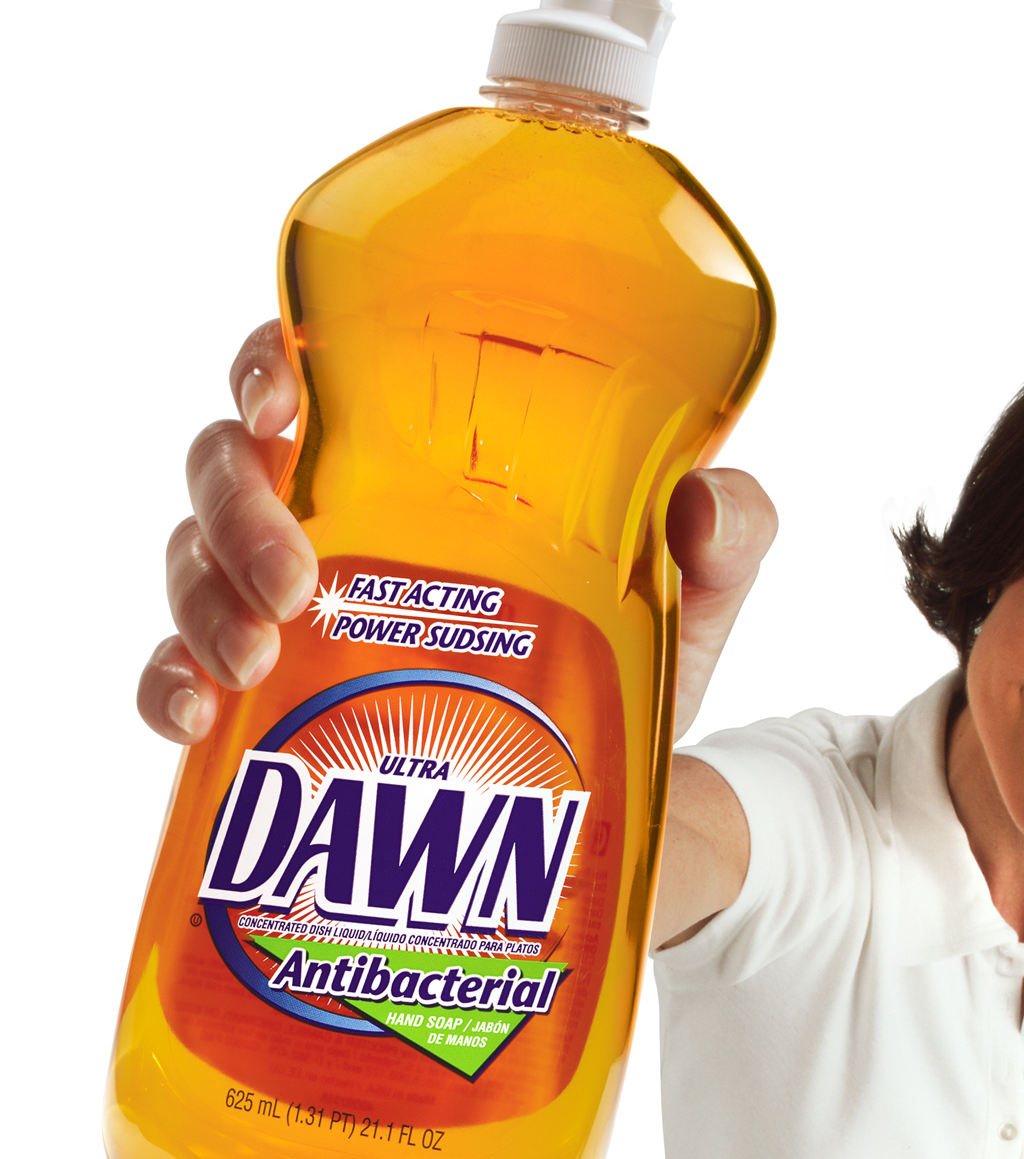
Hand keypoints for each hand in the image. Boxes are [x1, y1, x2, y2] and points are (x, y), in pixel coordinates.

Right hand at [136, 323, 777, 745]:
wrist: (619, 795)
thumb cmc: (630, 651)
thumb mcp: (693, 590)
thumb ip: (722, 533)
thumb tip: (706, 507)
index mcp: (411, 450)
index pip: (307, 367)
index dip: (268, 363)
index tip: (282, 400)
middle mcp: (331, 508)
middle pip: (225, 462)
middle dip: (236, 510)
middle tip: (294, 579)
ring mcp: (284, 602)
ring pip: (191, 560)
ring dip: (203, 601)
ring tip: (256, 659)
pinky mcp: (269, 698)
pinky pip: (174, 674)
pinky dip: (166, 688)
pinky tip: (195, 717)